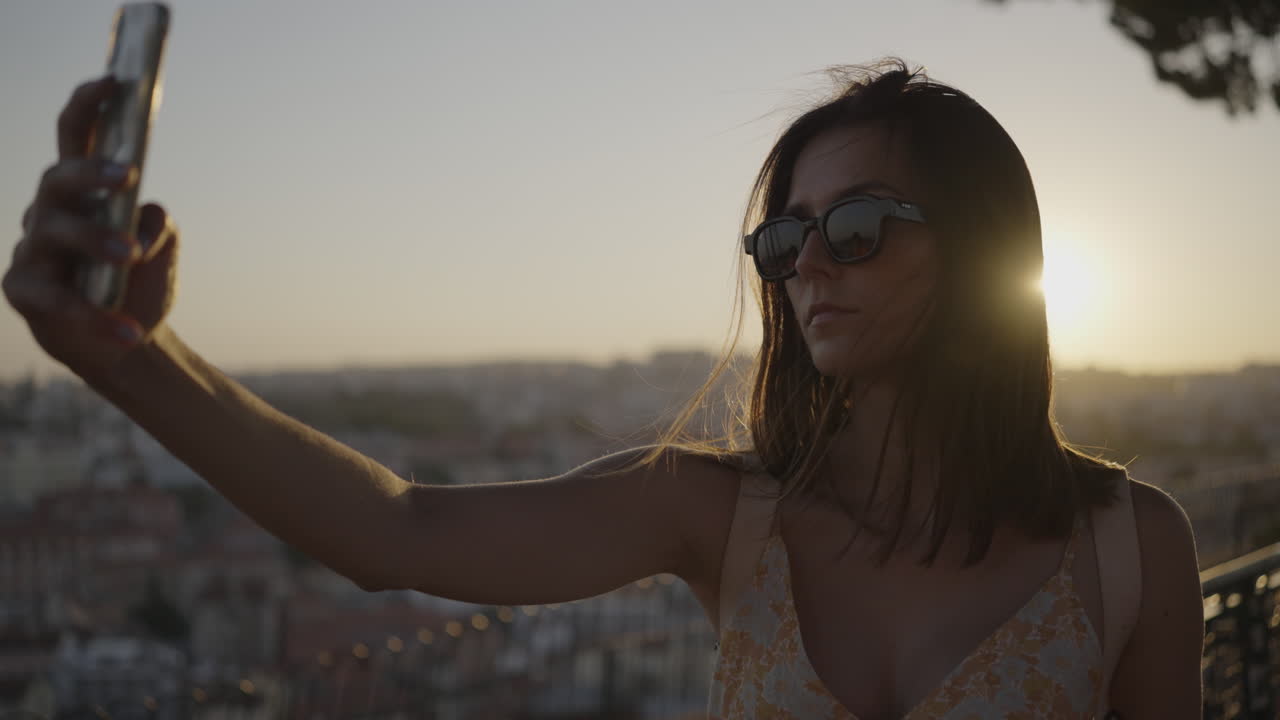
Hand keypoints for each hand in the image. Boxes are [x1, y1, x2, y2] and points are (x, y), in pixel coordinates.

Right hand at [4, 75, 179, 383]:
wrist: (128, 344)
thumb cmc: (138, 281)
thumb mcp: (161, 248)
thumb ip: (159, 225)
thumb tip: (142, 220)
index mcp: (84, 193)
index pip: (76, 137)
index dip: (88, 105)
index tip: (114, 82)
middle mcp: (51, 213)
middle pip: (57, 178)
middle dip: (89, 172)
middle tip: (129, 175)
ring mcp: (32, 251)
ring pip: (55, 232)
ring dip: (95, 239)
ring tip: (132, 255)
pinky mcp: (23, 292)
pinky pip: (55, 299)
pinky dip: (97, 315)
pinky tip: (128, 329)